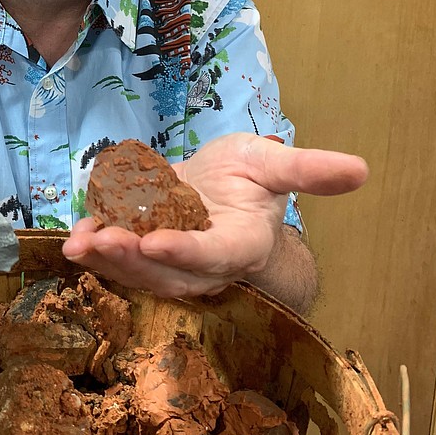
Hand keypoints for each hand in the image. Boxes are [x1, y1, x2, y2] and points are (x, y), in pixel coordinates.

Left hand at [62, 133, 368, 303]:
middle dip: (132, 259)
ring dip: (106, 258)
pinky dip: (95, 246)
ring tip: (78, 243)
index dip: (186, 250)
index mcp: (238, 243)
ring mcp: (169, 262)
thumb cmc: (249, 179)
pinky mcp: (143, 254)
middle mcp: (203, 263)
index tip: (156, 241)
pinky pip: (118, 257)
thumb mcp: (274, 163)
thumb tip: (361, 169)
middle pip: (166, 271)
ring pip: (136, 270)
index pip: (212, 254)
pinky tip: (74, 234)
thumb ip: (308, 170)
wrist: (222, 192)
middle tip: (102, 241)